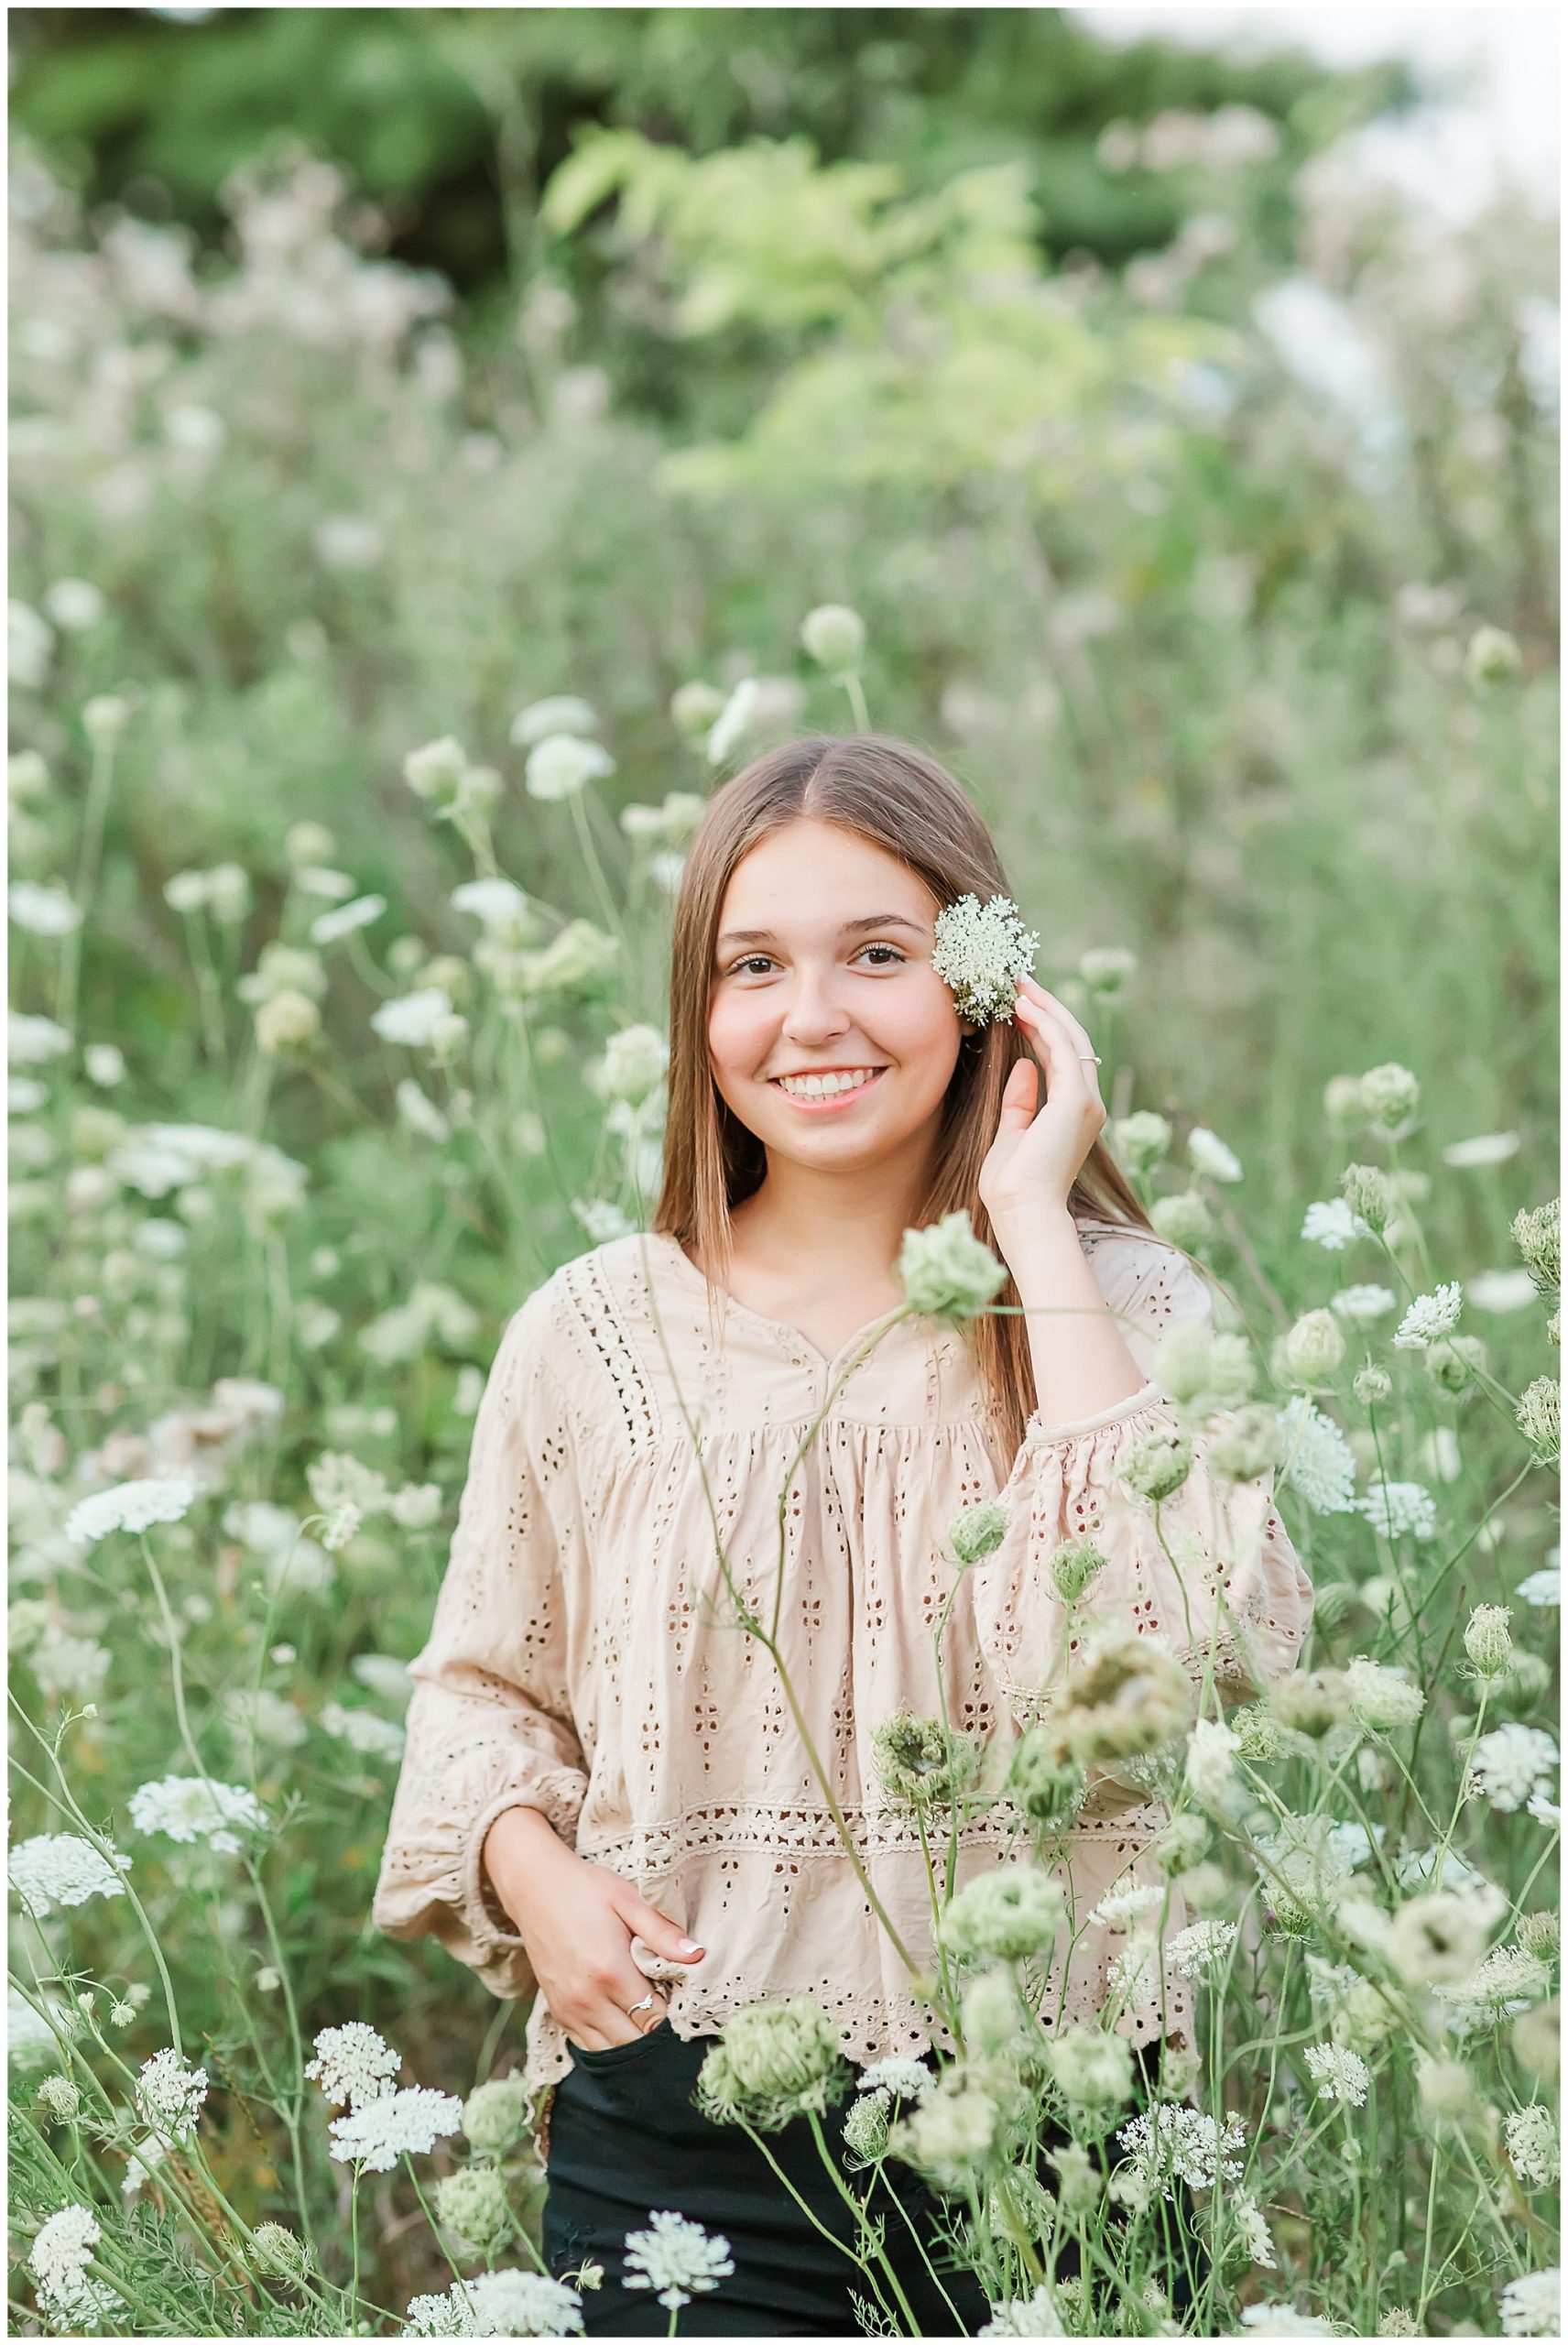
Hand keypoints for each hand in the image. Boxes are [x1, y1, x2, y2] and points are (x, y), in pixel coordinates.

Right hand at [482, 1806, 705, 2047]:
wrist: (535, 1887)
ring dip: (631, 2039)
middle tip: (667, 2008)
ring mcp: (568, 2009)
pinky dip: (607, 2039)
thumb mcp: (628, 1900)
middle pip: (634, 2041)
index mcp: (610, 1972)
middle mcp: (587, 1999)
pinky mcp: (556, 2011)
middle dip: (655, 2031)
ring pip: (609, 2050)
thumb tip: (699, 1955)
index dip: (673, 2014)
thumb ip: (662, 1933)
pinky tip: (619, 2018)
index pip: (653, 2019)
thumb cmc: (586, 1889)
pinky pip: (586, 2044)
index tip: (682, 2000)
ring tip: (644, 2014)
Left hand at [976, 974, 1106, 1232]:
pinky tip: (1024, 1007)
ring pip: (1071, 1039)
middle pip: (1072, 1041)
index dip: (1042, 1026)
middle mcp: (1087, 1104)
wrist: (1023, 1213)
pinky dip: (1045, 1025)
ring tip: (1020, 984)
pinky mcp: (1076, 1101)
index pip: (1061, 1056)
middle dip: (1047, 1008)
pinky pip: (1063, 1050)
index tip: (1019, 1002)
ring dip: (1046, 1008)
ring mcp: (1086, 1102)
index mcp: (1074, 1113)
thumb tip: (1024, 1066)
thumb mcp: (1011, 1135)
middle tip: (1020, 980)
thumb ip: (1021, 1101)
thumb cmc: (1012, 1187)